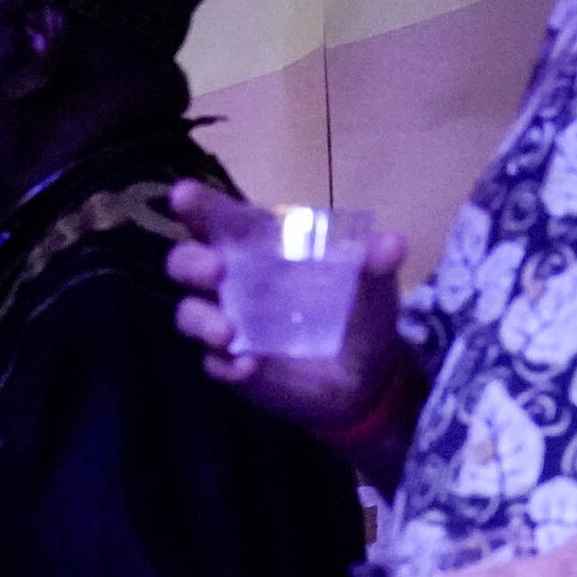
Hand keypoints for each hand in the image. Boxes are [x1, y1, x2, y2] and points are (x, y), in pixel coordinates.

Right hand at [166, 181, 416, 450]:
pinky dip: (225, 365)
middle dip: (190, 262)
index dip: (196, 205)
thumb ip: (377, 263)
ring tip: (227, 333)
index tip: (184, 196)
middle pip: (185, 262)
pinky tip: (248, 367)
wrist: (368, 381)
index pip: (218, 219)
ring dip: (200, 319)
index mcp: (258, 250)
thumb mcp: (374, 286)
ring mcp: (228, 325)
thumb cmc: (359, 315)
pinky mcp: (234, 367)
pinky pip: (215, 365)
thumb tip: (392, 243)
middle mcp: (233, 283)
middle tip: (215, 271)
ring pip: (188, 313)